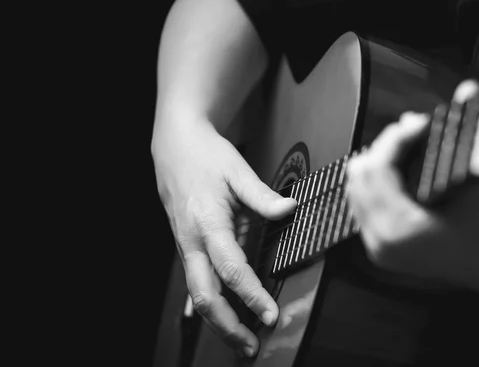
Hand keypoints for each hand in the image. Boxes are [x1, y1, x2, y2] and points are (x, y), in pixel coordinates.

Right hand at [151, 112, 295, 356]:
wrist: (174, 147)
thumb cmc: (205, 156)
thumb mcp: (236, 170)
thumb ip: (263, 195)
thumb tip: (291, 209)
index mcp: (207, 223)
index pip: (232, 268)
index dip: (252, 294)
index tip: (270, 315)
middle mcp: (192, 241)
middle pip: (205, 295)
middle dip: (227, 326)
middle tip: (252, 345)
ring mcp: (186, 246)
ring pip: (197, 294)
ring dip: (218, 322)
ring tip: (242, 341)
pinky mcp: (186, 247)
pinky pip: (197, 282)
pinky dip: (211, 305)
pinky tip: (225, 317)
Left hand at [345, 111, 478, 286]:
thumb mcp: (477, 178)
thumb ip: (461, 136)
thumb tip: (458, 91)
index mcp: (400, 228)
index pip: (378, 169)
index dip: (395, 138)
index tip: (418, 122)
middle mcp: (381, 242)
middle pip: (360, 178)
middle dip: (383, 149)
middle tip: (410, 131)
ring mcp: (378, 249)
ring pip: (356, 193)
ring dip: (377, 165)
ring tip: (404, 146)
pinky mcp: (381, 251)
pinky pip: (363, 209)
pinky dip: (376, 186)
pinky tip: (395, 170)